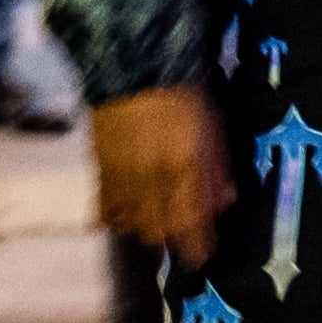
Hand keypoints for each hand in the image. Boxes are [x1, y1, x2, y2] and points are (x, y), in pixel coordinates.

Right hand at [92, 84, 228, 263]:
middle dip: (174, 239)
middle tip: (184, 233)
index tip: (203, 255)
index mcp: (182, 167)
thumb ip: (216, 169)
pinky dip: (119, 217)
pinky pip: (106, 210)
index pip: (190, 225)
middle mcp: (148, 178)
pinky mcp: (98, 170)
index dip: (198, 247)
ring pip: (132, 225)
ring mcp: (120, 176)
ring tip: (159, 218)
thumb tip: (223, 202)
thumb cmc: (183, 95)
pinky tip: (129, 209)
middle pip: (159, 232)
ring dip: (147, 228)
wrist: (133, 67)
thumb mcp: (212, 130)